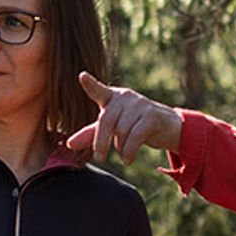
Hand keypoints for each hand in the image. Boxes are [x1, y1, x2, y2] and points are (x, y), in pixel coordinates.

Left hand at [66, 72, 184, 162]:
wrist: (167, 126)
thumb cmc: (134, 124)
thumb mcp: (112, 128)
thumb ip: (91, 133)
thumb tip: (69, 144)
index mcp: (112, 97)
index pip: (99, 90)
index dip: (90, 84)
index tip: (82, 76)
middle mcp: (125, 97)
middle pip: (106, 121)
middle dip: (100, 142)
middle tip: (99, 157)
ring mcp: (139, 105)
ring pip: (121, 131)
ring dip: (119, 148)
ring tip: (123, 154)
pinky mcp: (151, 116)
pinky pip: (135, 137)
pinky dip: (129, 152)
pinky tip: (127, 159)